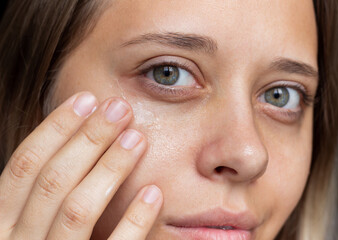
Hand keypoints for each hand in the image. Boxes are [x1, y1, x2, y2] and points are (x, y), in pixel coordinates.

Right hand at [0, 92, 162, 239]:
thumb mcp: (30, 223)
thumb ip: (43, 194)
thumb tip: (72, 141)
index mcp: (2, 223)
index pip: (24, 165)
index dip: (55, 128)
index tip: (87, 99)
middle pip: (52, 181)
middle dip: (87, 139)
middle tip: (119, 108)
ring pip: (77, 210)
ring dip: (109, 169)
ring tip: (137, 138)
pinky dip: (133, 221)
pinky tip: (154, 193)